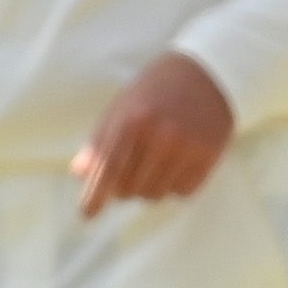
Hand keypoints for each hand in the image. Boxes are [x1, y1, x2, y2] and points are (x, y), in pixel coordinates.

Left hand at [74, 51, 235, 214]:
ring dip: (148, 186)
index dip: (95, 195)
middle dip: (123, 186)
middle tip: (131, 166)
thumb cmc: (156, 88)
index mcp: (132, 120)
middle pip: (129, 189)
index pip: (108, 168)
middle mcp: (160, 137)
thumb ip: (100, 139)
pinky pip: (182, 192)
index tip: (87, 214)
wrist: (208, 73)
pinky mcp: (208, 157)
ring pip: (155, 194)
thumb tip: (79, 173)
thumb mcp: (122, 105)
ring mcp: (186, 148)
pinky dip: (174, 184)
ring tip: (155, 161)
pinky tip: (176, 162)